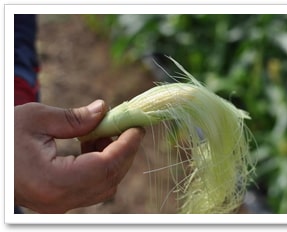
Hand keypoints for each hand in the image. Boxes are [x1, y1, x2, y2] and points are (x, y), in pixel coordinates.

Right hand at [14, 100, 144, 212]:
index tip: (137, 127)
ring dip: (113, 157)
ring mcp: (60, 204)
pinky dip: (101, 164)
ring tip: (105, 131)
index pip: (105, 167)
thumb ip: (75, 118)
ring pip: (104, 184)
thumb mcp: (35, 118)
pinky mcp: (59, 200)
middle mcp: (59, 200)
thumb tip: (104, 110)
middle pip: (109, 178)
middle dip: (124, 150)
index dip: (126, 146)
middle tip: (128, 126)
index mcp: (53, 182)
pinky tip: (92, 142)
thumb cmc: (4, 136)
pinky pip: (93, 185)